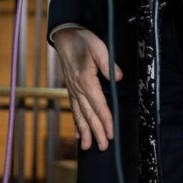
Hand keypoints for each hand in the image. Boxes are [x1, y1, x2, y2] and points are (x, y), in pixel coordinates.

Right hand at [53, 26, 121, 151]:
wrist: (64, 36)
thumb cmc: (82, 40)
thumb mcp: (98, 47)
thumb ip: (108, 63)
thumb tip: (118, 78)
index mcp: (85, 80)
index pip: (98, 104)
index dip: (105, 120)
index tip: (111, 134)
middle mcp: (77, 88)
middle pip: (88, 114)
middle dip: (96, 131)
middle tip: (103, 147)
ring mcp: (73, 89)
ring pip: (79, 114)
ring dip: (84, 131)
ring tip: (86, 147)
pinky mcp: (71, 88)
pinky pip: (73, 109)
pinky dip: (76, 122)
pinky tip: (77, 132)